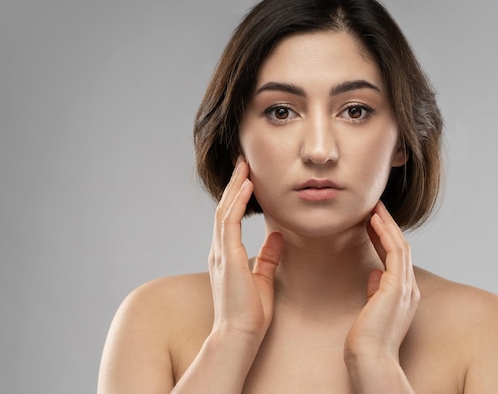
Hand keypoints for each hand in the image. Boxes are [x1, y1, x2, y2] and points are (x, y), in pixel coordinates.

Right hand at [208, 156, 283, 342]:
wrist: (240, 336)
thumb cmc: (250, 313)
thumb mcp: (263, 279)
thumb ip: (268, 257)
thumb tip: (277, 236)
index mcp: (226, 256)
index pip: (230, 218)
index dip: (237, 196)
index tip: (247, 178)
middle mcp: (219, 251)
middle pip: (224, 209)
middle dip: (233, 184)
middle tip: (242, 162)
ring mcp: (221, 253)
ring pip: (225, 210)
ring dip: (235, 186)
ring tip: (244, 166)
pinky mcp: (228, 257)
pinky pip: (230, 222)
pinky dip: (238, 202)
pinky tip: (247, 186)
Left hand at [345, 200, 419, 362]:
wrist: (370, 359)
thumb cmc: (367, 341)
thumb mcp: (371, 310)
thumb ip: (375, 291)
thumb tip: (374, 273)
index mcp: (403, 295)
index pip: (395, 259)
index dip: (384, 238)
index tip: (372, 222)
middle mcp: (409, 289)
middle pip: (401, 248)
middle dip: (387, 226)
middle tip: (374, 207)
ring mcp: (406, 287)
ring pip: (400, 245)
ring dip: (387, 224)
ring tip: (374, 207)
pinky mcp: (397, 286)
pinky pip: (394, 252)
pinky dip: (385, 233)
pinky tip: (374, 221)